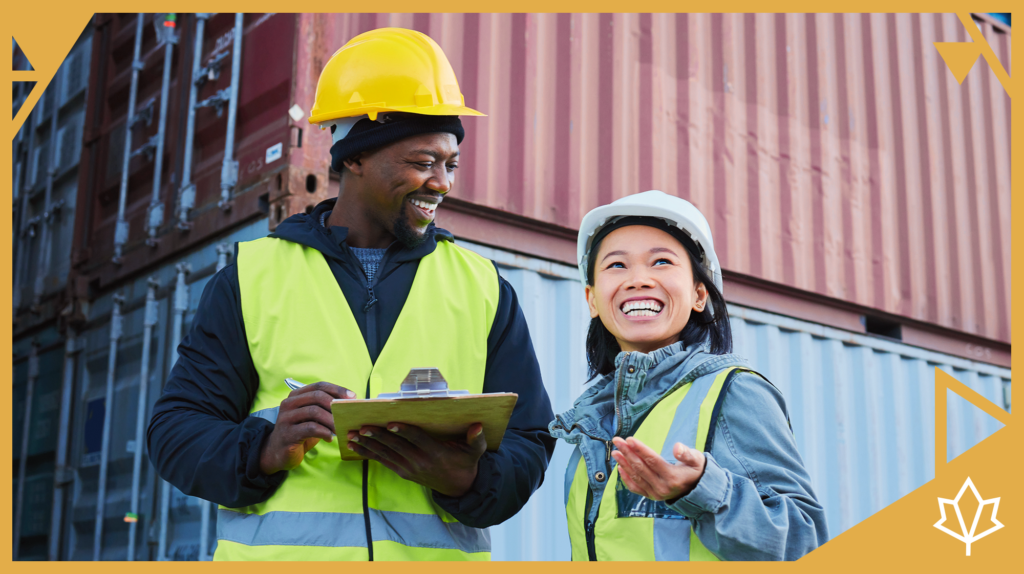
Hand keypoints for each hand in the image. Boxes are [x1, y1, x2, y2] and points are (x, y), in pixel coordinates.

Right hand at [259, 382, 356, 474]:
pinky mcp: (287, 433)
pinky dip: (324, 432)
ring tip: (339, 429)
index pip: (319, 386)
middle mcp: (289, 404)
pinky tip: (329, 438)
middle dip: (335, 404)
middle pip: (317, 396)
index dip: (337, 389)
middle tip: (347, 414)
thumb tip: (349, 403)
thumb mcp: (312, 418)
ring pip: (314, 411)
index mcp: (296, 396)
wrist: (278, 453)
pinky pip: (310, 428)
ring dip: (331, 420)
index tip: (352, 396)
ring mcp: (286, 418)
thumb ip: (324, 409)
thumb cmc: (300, 433)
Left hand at [347, 422, 486, 497]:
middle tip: (362, 427)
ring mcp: (409, 468)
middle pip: (396, 446)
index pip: (417, 439)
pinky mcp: (403, 472)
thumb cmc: (465, 464)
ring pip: (386, 453)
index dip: (404, 431)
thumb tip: (478, 426)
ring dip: (367, 444)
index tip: (391, 423)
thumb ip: (476, 439)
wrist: (459, 488)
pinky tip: (355, 446)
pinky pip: (383, 461)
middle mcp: (420, 461)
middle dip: (378, 436)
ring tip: (352, 436)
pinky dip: (368, 453)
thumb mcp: (475, 452)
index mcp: (436, 453)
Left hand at [610, 436, 706, 500]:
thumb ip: (687, 453)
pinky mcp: (651, 497)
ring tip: (615, 452)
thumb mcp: (696, 460)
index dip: (640, 449)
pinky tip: (620, 468)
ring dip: (624, 463)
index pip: (652, 461)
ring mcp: (656, 494)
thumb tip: (677, 447)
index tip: (629, 439)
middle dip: (627, 453)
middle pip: (641, 468)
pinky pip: (635, 488)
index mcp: (673, 477)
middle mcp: (662, 488)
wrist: (698, 490)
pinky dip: (626, 478)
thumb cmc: (695, 470)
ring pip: (636, 477)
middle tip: (617, 441)